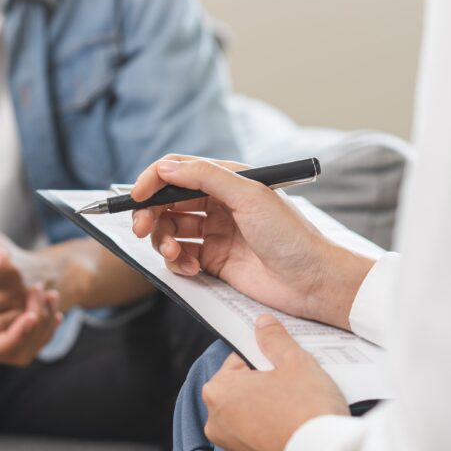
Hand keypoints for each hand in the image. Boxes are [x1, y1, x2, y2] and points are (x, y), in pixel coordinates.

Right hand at [131, 155, 373, 328]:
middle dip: (150, 214)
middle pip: (167, 202)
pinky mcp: (214, 261)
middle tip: (142, 229)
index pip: (178, 171)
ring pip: (169, 230)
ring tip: (174, 254)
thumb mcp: (250, 196)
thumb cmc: (291, 235)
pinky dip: (176, 262)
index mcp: (227, 179)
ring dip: (162, 241)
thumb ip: (206, 177)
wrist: (314, 282)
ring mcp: (215, 232)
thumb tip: (165, 168)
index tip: (136, 196)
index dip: (152, 181)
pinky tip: (190, 268)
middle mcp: (218, 203)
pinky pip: (180, 256)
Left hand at [202, 315, 348, 450]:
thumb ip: (274, 339)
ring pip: (252, 410)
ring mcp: (232, 445)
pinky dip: (274, 427)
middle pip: (244, 386)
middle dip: (267, 382)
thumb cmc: (307, 409)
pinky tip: (296, 423)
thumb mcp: (294, 361)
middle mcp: (216, 420)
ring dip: (272, 404)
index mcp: (218, 391)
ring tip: (299, 403)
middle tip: (294, 383)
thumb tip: (262, 324)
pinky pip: (260, 434)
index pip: (240, 359)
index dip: (266, 357)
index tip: (284, 363)